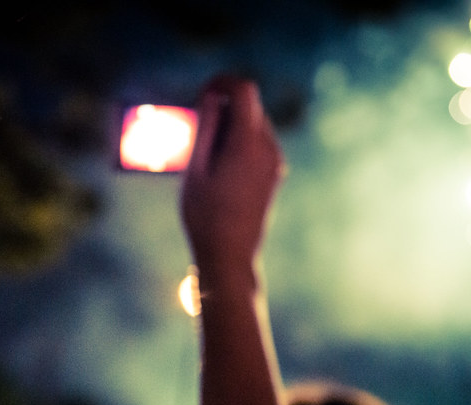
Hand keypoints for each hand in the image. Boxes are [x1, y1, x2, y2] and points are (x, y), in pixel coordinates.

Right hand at [179, 76, 283, 276]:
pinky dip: (238, 143)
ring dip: (229, 127)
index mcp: (248, 144)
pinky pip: (258, 143)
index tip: (202, 92)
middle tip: (195, 132)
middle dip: (223, 107)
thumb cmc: (205, 216)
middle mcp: (269, 149)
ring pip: (254, 124)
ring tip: (205, 157)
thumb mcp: (195, 168)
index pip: (244, 89)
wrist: (230, 257)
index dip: (222, 82)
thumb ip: (205, 128)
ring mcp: (275, 162)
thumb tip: (211, 96)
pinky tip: (219, 169)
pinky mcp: (274, 174)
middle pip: (249, 106)